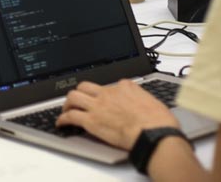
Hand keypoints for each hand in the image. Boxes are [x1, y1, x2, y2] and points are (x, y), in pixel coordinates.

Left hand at [57, 80, 178, 150]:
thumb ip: (141, 99)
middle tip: (77, 100)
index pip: (109, 85)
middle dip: (79, 92)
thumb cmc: (159, 122)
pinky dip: (63, 120)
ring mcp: (98, 106)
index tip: (102, 100)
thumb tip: (142, 104)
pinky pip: (71, 117)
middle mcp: (109, 92)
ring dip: (67, 103)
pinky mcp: (91, 121)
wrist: (154, 134)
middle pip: (86, 86)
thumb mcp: (153, 101)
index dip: (104, 94)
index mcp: (125, 86)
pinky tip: (61, 123)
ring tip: (66, 110)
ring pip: (74, 97)